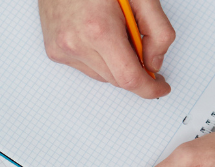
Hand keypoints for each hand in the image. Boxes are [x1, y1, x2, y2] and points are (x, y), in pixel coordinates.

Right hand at [39, 0, 172, 97]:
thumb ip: (157, 31)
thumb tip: (154, 62)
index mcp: (99, 29)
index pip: (128, 77)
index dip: (149, 88)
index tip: (160, 88)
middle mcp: (75, 43)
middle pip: (116, 79)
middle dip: (134, 69)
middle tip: (141, 45)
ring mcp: (62, 49)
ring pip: (101, 75)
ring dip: (115, 63)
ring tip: (114, 31)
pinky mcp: (54, 51)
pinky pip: (86, 67)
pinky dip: (99, 58)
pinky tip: (97, 35)